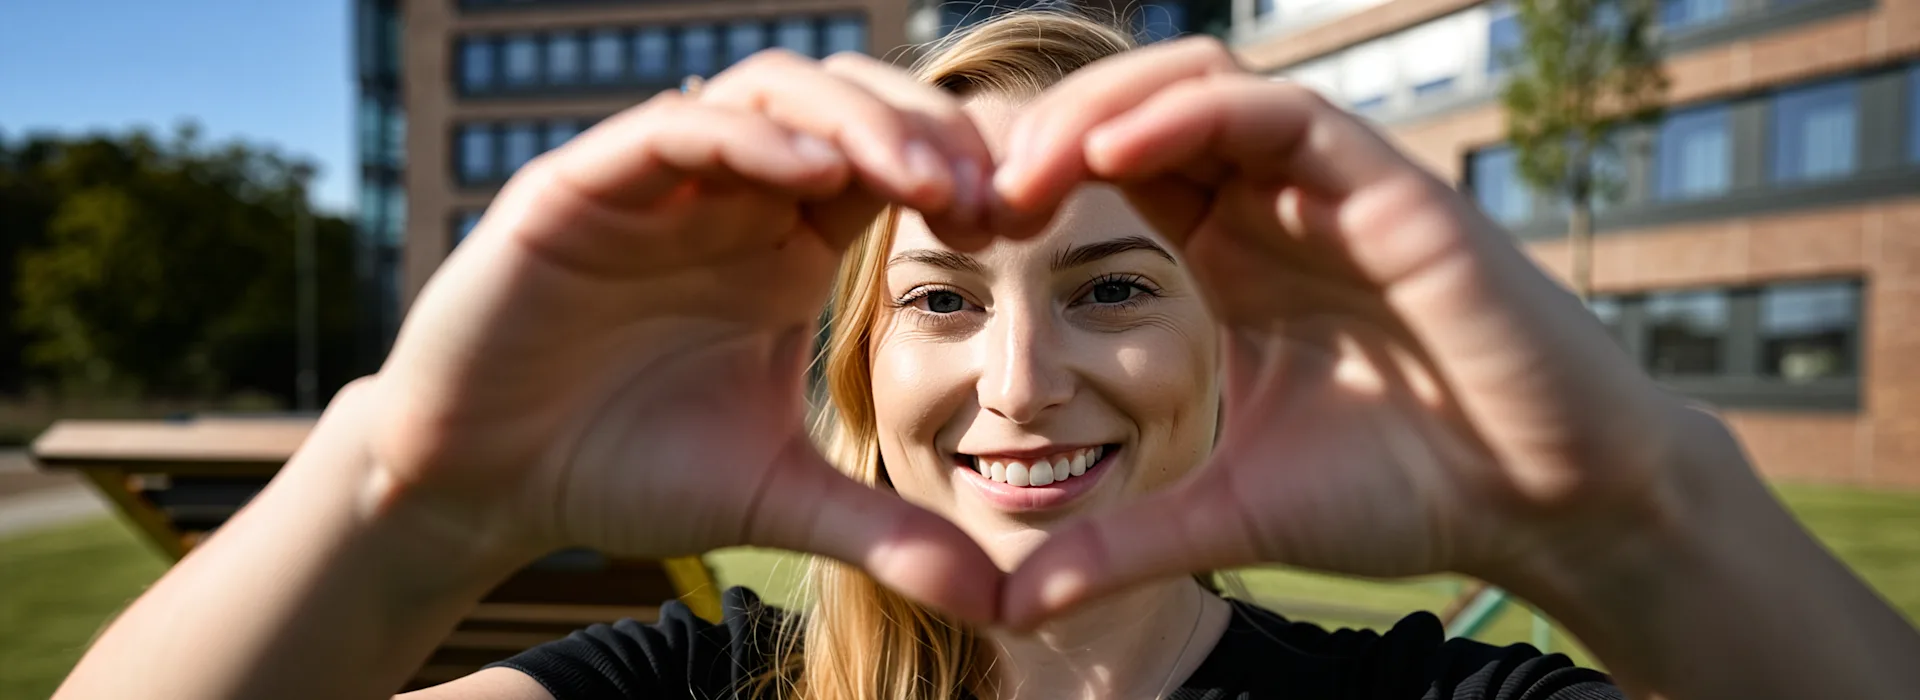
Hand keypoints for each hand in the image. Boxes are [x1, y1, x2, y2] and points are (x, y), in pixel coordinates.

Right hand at [369, 51, 1002, 620]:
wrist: (483, 486)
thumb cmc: (622, 471)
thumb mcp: (776, 497)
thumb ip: (883, 531)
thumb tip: (1002, 599)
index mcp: (787, 242)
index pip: (892, 166)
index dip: (961, 177)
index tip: (1021, 223)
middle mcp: (732, 194)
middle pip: (850, 107)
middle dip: (927, 133)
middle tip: (993, 192)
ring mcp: (656, 181)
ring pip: (771, 96)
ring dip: (856, 122)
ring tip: (925, 178)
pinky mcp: (578, 185)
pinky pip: (673, 131)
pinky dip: (748, 140)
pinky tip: (813, 176)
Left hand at [993, 38, 1709, 625]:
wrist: (1546, 505)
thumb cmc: (1406, 494)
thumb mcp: (1230, 516)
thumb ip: (1123, 545)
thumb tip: (1012, 607)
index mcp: (1231, 251)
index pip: (1111, 170)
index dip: (1027, 181)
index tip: (949, 231)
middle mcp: (1274, 202)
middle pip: (1135, 108)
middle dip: (1041, 135)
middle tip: (959, 193)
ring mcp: (1332, 185)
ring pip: (1198, 87)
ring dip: (1098, 113)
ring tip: (1020, 175)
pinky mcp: (1391, 185)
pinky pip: (1278, 114)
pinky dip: (1190, 117)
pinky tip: (1113, 155)